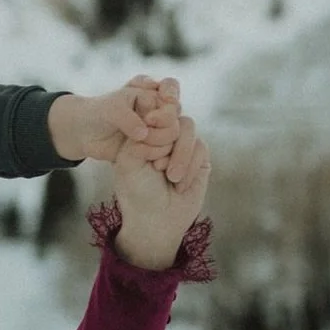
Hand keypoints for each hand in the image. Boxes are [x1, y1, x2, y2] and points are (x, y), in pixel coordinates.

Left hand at [49, 76, 181, 168]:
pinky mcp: (153, 146)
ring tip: (142, 148)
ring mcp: (158, 128)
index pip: (170, 90)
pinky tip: (152, 163)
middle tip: (143, 137)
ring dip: (161, 144)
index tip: (150, 116)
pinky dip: (159, 157)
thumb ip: (128, 119)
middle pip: (175, 116)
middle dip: (162, 129)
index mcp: (150, 91)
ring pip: (173, 135)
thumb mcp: (111, 110)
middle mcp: (159, 108)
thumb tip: (144, 134)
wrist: (86, 132)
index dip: (167, 101)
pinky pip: (165, 152)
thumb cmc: (98, 113)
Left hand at [112, 119, 211, 270]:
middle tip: (156, 164)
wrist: (156, 221)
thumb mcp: (128, 162)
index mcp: (141, 134)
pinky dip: (190, 166)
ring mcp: (181, 145)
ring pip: (188, 128)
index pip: (152, 108)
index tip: (150, 120)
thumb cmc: (137, 193)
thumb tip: (162, 119)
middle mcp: (162, 136)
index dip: (155, 112)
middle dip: (165, 138)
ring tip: (169, 177)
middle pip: (172, 115)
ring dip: (179, 154)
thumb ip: (141, 136)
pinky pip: (200, 147)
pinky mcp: (199, 157)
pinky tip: (179, 185)